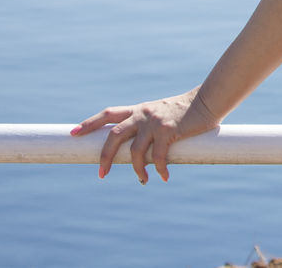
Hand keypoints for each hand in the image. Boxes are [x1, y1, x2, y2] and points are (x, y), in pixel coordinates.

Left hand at [70, 88, 219, 182]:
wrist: (208, 100)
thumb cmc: (187, 109)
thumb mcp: (162, 113)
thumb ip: (150, 125)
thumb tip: (143, 148)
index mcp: (139, 109)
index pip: (108, 114)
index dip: (89, 124)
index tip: (73, 133)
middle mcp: (143, 114)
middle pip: (114, 135)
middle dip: (104, 157)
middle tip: (101, 174)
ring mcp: (154, 122)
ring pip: (135, 151)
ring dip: (136, 170)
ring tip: (142, 181)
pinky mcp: (168, 130)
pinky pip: (158, 156)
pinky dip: (159, 169)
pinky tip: (163, 177)